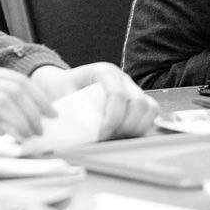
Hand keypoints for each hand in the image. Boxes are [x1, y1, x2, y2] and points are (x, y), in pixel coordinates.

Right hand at [0, 61, 56, 143]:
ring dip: (25, 119)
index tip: (50, 112)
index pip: (17, 80)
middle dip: (37, 108)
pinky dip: (7, 126)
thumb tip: (11, 120)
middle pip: (17, 88)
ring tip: (31, 135)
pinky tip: (13, 138)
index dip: (37, 97)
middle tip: (45, 126)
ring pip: (8, 99)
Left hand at [30, 63, 158, 140]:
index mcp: (103, 71)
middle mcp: (122, 78)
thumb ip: (67, 110)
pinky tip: (124, 135)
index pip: (117, 93)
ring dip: (135, 128)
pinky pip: (150, 115)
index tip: (102, 134)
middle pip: (139, 102)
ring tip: (117, 137)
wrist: (61, 85)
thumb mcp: (60, 97)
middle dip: (125, 125)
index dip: (113, 117)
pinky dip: (140, 128)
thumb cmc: (60, 90)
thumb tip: (71, 129)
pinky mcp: (136, 101)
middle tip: (109, 137)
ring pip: (149, 108)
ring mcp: (131, 89)